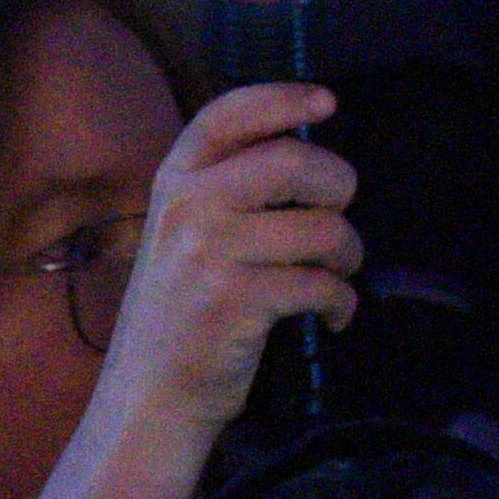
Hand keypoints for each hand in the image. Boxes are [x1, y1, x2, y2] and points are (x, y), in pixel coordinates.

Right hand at [0, 85, 358, 498]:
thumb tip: (307, 149)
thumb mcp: (185, 236)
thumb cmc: (182, 313)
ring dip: (349, 255)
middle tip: (339, 217)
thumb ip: (228, 190)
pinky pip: (324, 284)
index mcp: (175, 184)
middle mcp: (189, 209)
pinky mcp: (237, 302)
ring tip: (338, 274)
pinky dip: (344, 302)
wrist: (149, 399)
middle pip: (296, 162)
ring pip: (323, 230)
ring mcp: (209, 255)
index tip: (326, 102)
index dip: (281, 99)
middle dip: (340, 186)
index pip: (226, 116)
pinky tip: (334, 315)